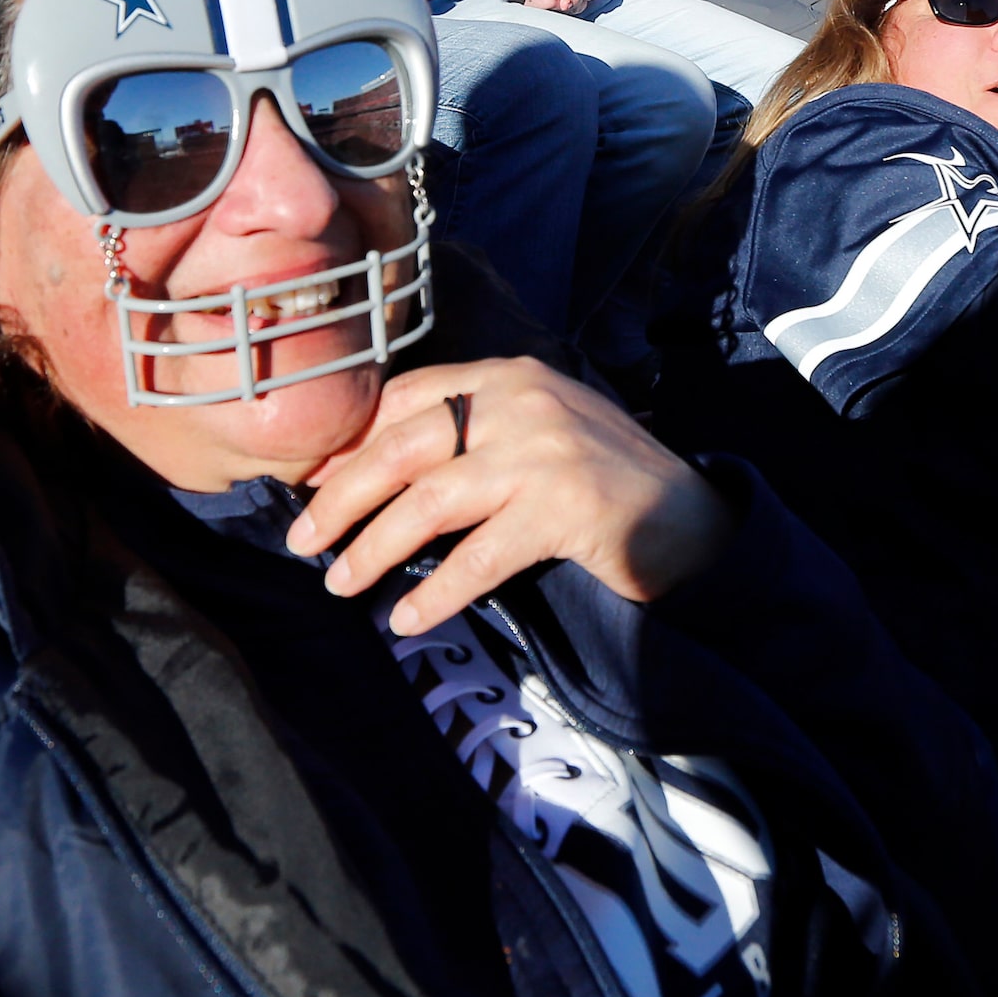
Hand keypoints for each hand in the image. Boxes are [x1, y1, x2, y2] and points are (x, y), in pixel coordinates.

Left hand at [286, 358, 738, 633]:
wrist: (696, 523)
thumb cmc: (604, 488)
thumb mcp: (535, 441)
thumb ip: (470, 442)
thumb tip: (370, 478)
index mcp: (510, 378)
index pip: (407, 398)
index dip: (351, 444)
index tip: (312, 487)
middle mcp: (524, 402)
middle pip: (404, 445)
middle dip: (342, 497)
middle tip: (301, 542)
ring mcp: (548, 451)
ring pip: (431, 500)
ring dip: (374, 549)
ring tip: (340, 586)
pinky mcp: (568, 506)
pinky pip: (481, 555)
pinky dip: (436, 591)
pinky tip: (408, 619)